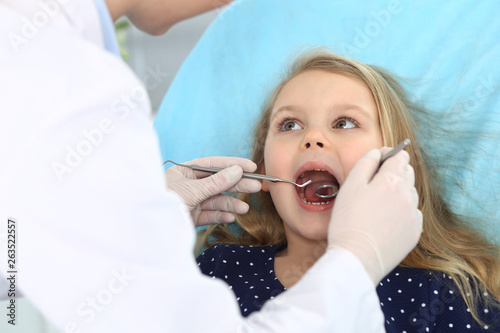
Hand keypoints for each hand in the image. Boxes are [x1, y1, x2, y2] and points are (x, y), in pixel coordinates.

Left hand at [165, 157, 260, 226]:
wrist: (150, 229)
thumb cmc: (165, 202)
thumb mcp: (193, 190)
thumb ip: (216, 182)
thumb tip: (237, 171)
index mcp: (184, 171)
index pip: (213, 165)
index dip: (233, 165)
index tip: (251, 167)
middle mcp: (188, 185)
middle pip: (218, 182)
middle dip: (236, 185)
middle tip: (256, 186)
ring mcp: (191, 201)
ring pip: (216, 200)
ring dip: (231, 204)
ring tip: (244, 209)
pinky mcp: (192, 217)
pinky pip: (210, 214)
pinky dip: (221, 216)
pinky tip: (230, 217)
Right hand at [328, 148, 422, 284]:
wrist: (356, 259)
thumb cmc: (348, 222)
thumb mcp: (350, 187)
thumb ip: (365, 164)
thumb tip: (376, 153)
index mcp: (392, 181)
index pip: (400, 156)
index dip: (388, 154)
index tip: (377, 160)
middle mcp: (408, 196)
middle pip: (408, 173)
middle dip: (394, 172)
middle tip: (373, 184)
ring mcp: (414, 216)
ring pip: (410, 194)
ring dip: (398, 193)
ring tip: (376, 206)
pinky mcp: (414, 233)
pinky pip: (411, 214)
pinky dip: (401, 212)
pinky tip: (384, 221)